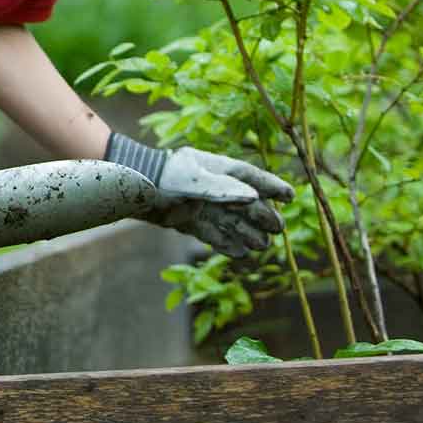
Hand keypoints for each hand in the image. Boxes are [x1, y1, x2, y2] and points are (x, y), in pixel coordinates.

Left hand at [105, 131, 293, 258]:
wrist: (132, 190)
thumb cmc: (165, 177)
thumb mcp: (195, 181)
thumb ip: (224, 189)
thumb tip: (254, 198)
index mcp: (217, 169)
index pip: (251, 176)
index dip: (271, 185)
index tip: (290, 196)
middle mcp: (212, 187)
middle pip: (246, 203)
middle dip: (263, 215)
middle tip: (278, 229)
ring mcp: (201, 204)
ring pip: (232, 221)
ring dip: (247, 233)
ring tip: (263, 246)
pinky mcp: (189, 221)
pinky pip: (213, 234)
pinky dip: (226, 243)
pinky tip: (240, 254)